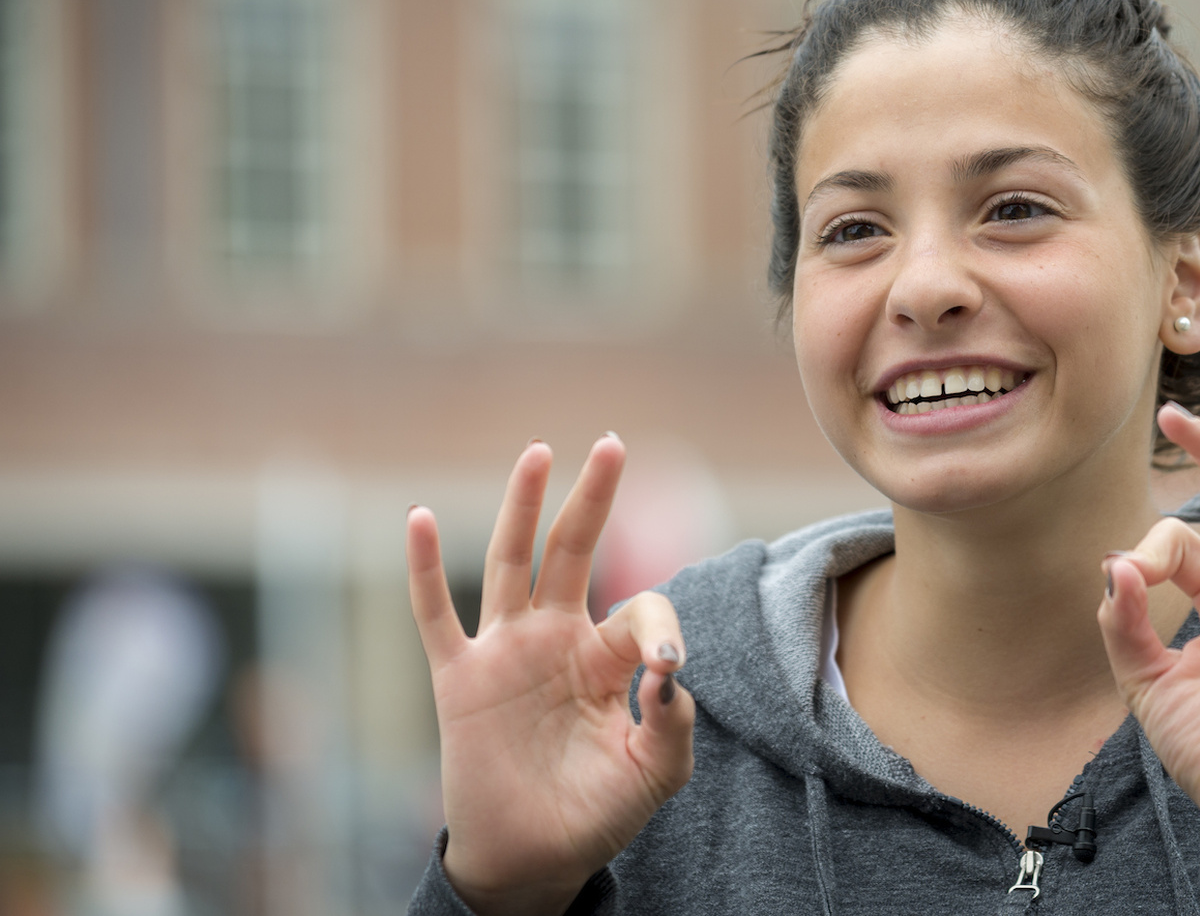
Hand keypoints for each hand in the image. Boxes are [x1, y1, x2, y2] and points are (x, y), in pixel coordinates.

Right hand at [406, 435, 694, 915]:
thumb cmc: (595, 814)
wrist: (533, 862)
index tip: (668, 671)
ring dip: (523, 507)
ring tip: (539, 452)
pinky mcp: (460, 678)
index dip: (662, 632)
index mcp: (608, 658)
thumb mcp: (656, 775)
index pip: (642, 612)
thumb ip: (675, 724)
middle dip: (594, 498)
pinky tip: (417, 517)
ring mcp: (506, 652)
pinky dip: (424, 568)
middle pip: (574, 550)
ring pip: (511, 562)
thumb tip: (668, 670)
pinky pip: (436, 614)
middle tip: (612, 444)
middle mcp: (557, 639)